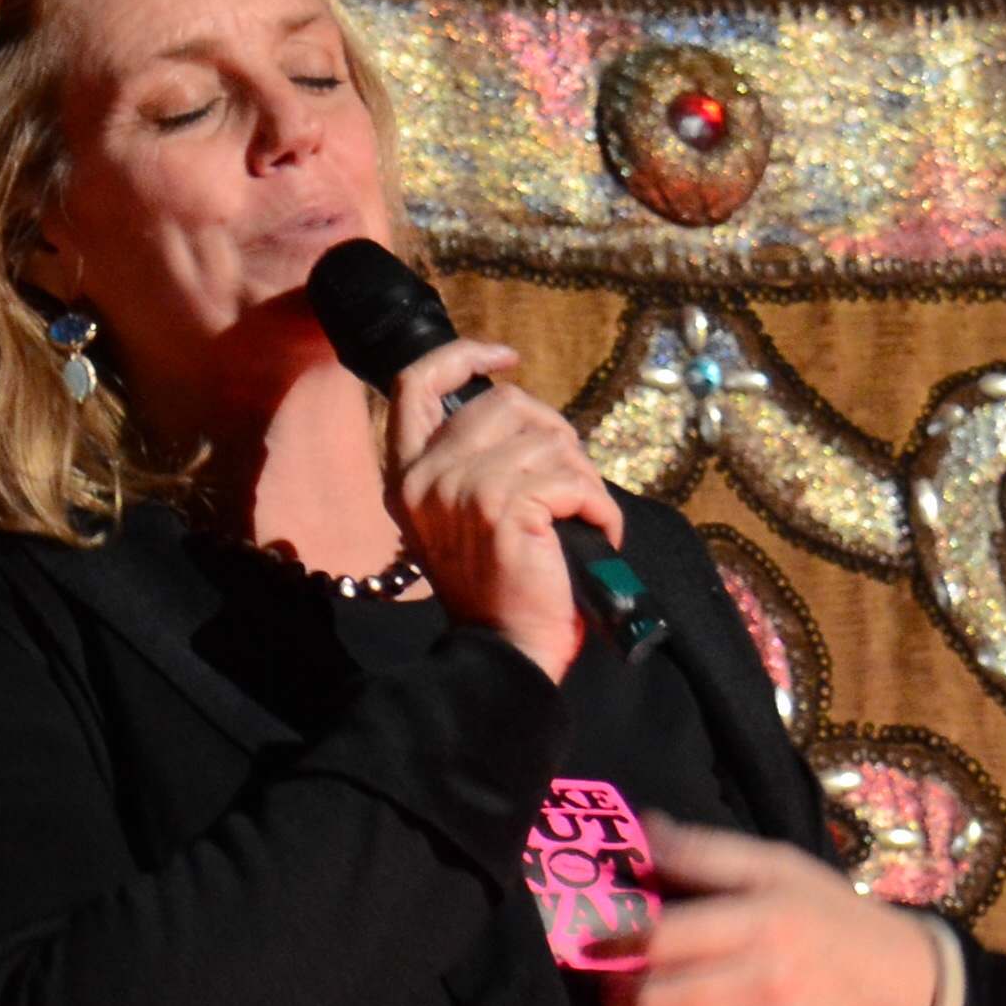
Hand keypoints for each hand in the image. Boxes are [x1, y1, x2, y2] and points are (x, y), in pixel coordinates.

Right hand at [386, 337, 620, 681]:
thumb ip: (470, 460)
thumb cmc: (495, 584)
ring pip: (550, 441)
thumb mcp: (461, 513)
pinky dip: (600, 507)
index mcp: (405, 474)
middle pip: (504, 403)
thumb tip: (523, 413)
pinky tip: (595, 534)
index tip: (506, 358)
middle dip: (553, 432)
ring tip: (578, 518)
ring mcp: (462, 488)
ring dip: (582, 478)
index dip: (462, 356)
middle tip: (567, 480)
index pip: (415, 383)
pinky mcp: (507, 506)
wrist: (503, 649)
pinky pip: (576, 479)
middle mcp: (424, 476)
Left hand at [601, 819, 957, 1005]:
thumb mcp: (779, 868)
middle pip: (652, 1004)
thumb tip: (644, 832)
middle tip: (614, 992)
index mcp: (761, 919)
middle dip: (617, 1000)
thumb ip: (707, 853)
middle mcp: (767, 978)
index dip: (611, 944)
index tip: (595, 945)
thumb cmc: (832, 918)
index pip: (657, 939)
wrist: (917, 985)